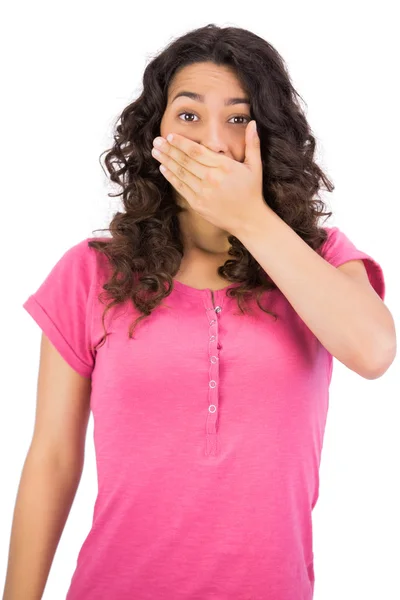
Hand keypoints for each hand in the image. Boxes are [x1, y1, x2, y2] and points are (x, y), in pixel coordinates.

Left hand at [151, 120, 268, 235]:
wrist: (248, 220)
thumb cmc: (252, 191)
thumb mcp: (255, 166)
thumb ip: (252, 144)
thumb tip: (253, 123)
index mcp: (224, 166)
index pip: (197, 151)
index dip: (182, 143)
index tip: (170, 136)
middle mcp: (211, 178)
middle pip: (185, 160)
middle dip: (169, 149)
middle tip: (156, 141)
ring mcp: (203, 192)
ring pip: (181, 173)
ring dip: (166, 161)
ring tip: (155, 152)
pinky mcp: (197, 204)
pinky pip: (181, 188)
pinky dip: (171, 177)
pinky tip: (163, 168)